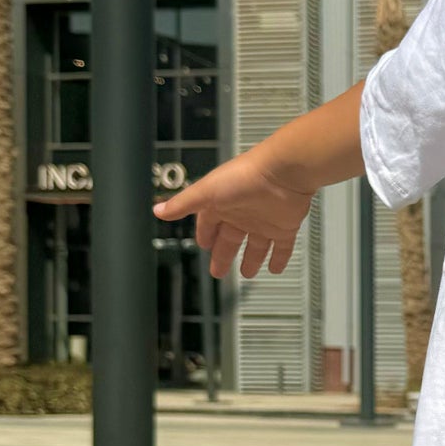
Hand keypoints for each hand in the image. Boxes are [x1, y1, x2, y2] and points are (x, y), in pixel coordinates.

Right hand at [153, 146, 313, 278]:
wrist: (283, 172)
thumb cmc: (245, 175)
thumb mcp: (206, 191)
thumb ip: (183, 203)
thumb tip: (159, 211)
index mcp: (222, 204)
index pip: (209, 223)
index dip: (205, 235)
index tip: (203, 245)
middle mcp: (243, 213)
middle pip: (231, 239)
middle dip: (223, 254)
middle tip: (218, 271)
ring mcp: (265, 221)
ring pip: (256, 246)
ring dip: (251, 260)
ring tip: (247, 273)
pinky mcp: (285, 226)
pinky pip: (283, 247)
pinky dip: (280, 258)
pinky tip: (276, 268)